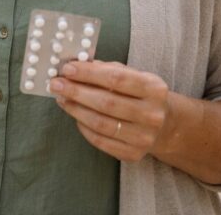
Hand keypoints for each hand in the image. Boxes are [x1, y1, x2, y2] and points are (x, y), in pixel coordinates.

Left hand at [51, 60, 170, 162]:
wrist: (164, 125)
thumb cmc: (140, 94)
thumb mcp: (132, 75)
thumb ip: (105, 69)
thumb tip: (74, 65)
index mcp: (154, 88)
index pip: (116, 78)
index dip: (88, 73)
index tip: (67, 69)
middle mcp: (152, 114)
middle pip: (107, 103)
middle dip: (76, 92)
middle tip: (56, 84)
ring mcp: (144, 137)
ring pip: (101, 123)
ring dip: (76, 109)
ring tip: (62, 99)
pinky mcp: (133, 154)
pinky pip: (100, 141)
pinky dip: (83, 127)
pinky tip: (75, 115)